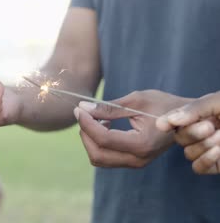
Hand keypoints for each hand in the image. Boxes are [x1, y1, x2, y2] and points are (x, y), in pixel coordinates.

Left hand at [74, 90, 188, 167]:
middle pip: (97, 154)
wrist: (184, 118)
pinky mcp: (133, 161)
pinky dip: (98, 143)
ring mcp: (136, 163)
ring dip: (90, 139)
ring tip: (98, 118)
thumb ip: (108, 107)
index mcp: (142, 144)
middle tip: (85, 113)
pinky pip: (106, 158)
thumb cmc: (163, 104)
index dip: (86, 124)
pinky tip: (105, 125)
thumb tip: (82, 108)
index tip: (78, 109)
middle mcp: (138, 159)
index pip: (103, 139)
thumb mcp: (136, 100)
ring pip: (99, 158)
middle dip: (85, 133)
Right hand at [157, 92, 219, 173]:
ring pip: (188, 153)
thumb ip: (195, 108)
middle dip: (192, 133)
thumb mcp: (216, 101)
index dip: (167, 121)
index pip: (174, 119)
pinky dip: (205, 160)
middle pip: (179, 137)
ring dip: (203, 145)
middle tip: (210, 126)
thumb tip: (169, 121)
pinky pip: (197, 167)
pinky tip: (218, 151)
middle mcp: (199, 132)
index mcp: (198, 113)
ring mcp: (204, 150)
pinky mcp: (212, 165)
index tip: (162, 124)